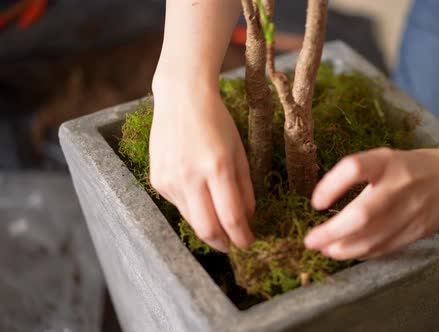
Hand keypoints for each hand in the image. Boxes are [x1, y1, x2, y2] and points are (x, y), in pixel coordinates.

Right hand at [149, 76, 254, 252]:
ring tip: (221, 222)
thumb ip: (245, 188)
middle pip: (207, 229)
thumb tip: (247, 219)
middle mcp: (190, 176)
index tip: (249, 242)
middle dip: (223, 243)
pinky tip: (201, 195)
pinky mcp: (157, 180)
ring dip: (209, 227)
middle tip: (234, 244)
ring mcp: (170, 179)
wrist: (181, 98)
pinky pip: (179, 205)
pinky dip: (194, 208)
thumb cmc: (217, 122)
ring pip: (191, 220)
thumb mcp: (239, 152)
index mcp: (217, 167)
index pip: (230, 217)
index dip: (242, 236)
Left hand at [304, 147, 438, 259]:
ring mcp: (412, 210)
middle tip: (310, 241)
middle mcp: (400, 185)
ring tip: (325, 249)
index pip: (354, 168)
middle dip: (331, 233)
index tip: (316, 203)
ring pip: (372, 238)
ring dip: (343, 249)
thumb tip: (321, 203)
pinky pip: (385, 248)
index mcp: (388, 161)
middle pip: (361, 214)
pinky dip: (363, 253)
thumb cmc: (411, 167)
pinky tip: (349, 252)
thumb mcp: (386, 159)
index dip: (330, 186)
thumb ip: (360, 177)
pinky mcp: (419, 230)